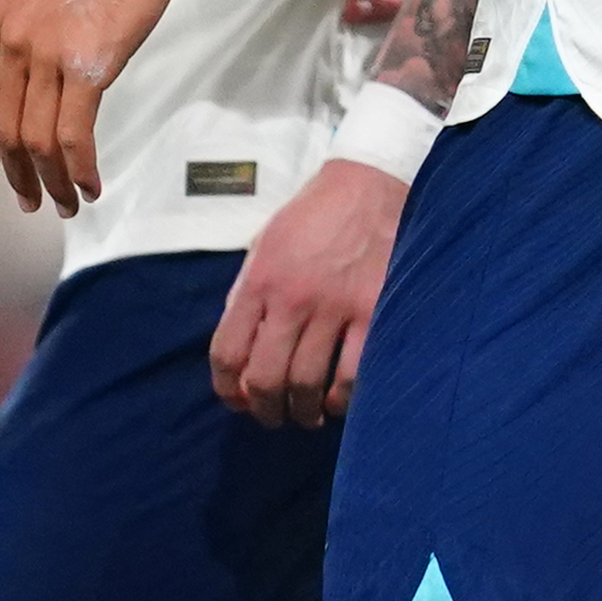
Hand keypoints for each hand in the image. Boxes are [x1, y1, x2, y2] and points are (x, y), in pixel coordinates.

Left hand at [0, 0, 189, 212]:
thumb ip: (33, 27)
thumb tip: (42, 69)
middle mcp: (12, 40)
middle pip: (4, 128)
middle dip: (17, 174)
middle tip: (32, 201)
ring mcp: (46, 54)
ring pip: (37, 140)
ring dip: (51, 181)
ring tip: (66, 204)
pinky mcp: (87, 66)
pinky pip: (73, 135)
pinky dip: (79, 169)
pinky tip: (90, 186)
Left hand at [208, 155, 406, 424]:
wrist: (369, 183)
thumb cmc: (313, 217)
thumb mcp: (264, 246)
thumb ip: (248, 295)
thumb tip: (237, 351)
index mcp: (258, 281)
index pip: (227, 352)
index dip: (227, 389)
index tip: (237, 401)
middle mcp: (292, 298)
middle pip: (265, 378)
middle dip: (264, 410)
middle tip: (272, 417)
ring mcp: (335, 307)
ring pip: (308, 384)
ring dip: (303, 411)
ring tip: (306, 414)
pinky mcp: (375, 311)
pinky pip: (354, 374)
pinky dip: (343, 399)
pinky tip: (339, 400)